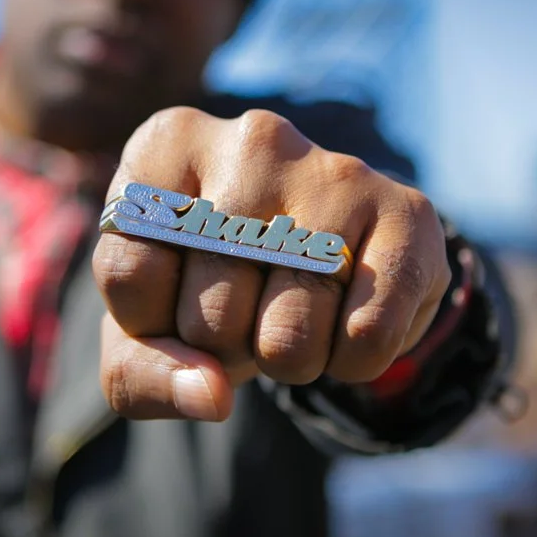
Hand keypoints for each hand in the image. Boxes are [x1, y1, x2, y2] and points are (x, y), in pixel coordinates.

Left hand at [92, 107, 451, 420]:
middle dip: (225, 346)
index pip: (130, 275)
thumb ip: (140, 372)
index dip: (150, 320)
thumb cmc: (207, 283)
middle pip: (212, 315)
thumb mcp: (144, 326)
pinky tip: (347, 322)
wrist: (317, 247)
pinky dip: (354, 362)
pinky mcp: (406, 208)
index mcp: (166, 145)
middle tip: (246, 308)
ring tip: (293, 312)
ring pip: (289, 336)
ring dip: (289, 361)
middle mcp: (251, 139)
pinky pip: (368, 336)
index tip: (173, 293)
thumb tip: (211, 396)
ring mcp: (333, 169)